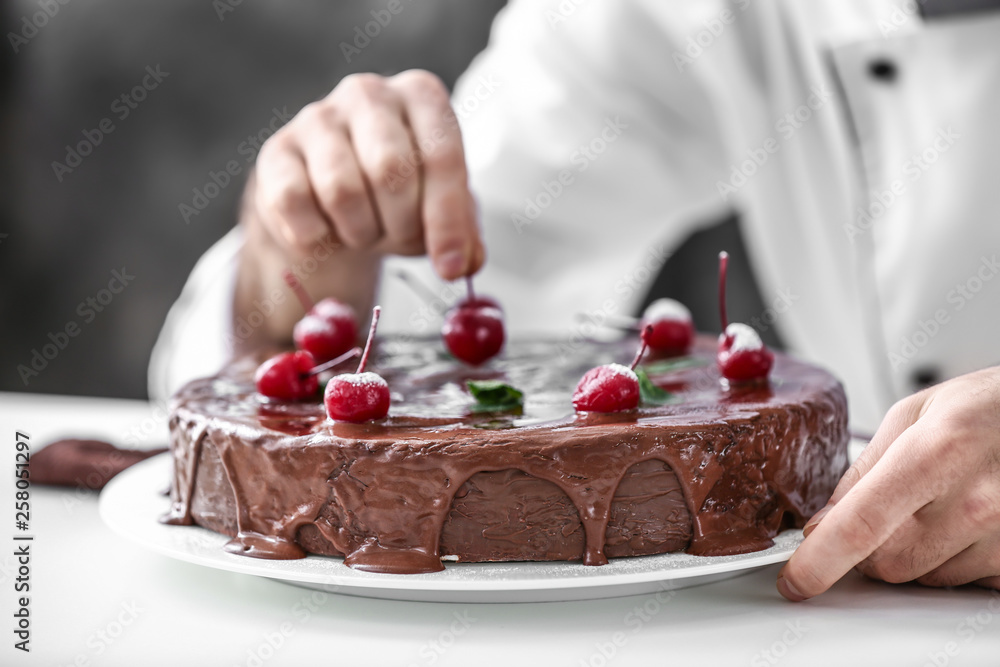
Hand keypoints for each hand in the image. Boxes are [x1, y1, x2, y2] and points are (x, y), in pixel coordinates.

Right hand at [234, 70, 483, 350]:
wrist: (330, 198)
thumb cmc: (397, 197)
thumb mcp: (439, 209)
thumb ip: (462, 233)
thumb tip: (465, 261)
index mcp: (422, 96)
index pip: (442, 155)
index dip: (448, 219)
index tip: (450, 267)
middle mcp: (369, 93)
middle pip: (390, 170)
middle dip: (400, 224)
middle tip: (398, 238)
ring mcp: (317, 117)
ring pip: (341, 190)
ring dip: (360, 232)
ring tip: (364, 232)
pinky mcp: (276, 151)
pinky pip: (294, 203)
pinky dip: (316, 237)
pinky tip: (326, 233)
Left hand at [778, 366, 999, 599]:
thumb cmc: (989, 408)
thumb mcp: (915, 414)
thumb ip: (864, 469)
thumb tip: (823, 521)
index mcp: (935, 453)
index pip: (859, 526)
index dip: (819, 561)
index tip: (795, 580)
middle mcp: (974, 501)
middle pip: (885, 562)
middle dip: (868, 546)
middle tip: (888, 509)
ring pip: (923, 577)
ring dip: (914, 552)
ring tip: (941, 503)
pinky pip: (963, 581)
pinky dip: (952, 559)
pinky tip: (966, 520)